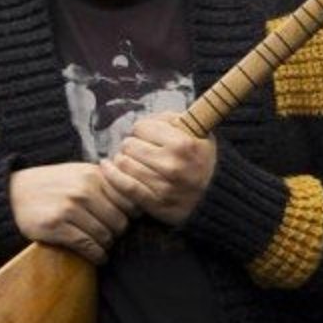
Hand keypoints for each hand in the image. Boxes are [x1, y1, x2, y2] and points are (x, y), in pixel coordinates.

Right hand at [9, 162, 136, 263]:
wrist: (12, 194)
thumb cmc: (50, 186)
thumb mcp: (78, 173)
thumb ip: (104, 182)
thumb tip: (136, 200)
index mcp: (93, 174)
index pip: (129, 199)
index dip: (131, 214)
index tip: (126, 220)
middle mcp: (84, 189)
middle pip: (120, 220)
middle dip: (118, 232)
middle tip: (112, 236)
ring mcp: (70, 207)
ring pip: (105, 235)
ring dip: (107, 246)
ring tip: (103, 246)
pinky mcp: (57, 225)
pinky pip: (88, 246)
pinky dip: (97, 256)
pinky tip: (97, 257)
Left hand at [99, 113, 216, 225]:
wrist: (215, 197)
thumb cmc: (201, 160)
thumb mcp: (197, 132)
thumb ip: (171, 119)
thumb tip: (144, 119)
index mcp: (183, 144)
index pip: (141, 128)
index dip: (142, 130)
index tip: (147, 136)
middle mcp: (173, 165)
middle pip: (130, 145)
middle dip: (131, 145)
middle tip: (139, 150)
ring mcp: (164, 186)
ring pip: (124, 163)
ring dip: (122, 160)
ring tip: (130, 160)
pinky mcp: (155, 203)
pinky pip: (124, 186)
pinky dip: (112, 175)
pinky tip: (107, 168)